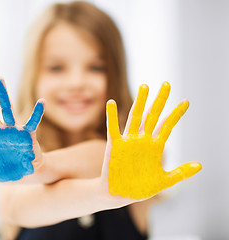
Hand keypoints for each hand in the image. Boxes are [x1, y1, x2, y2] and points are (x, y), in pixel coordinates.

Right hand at [103, 82, 201, 199]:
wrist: (119, 195)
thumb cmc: (140, 188)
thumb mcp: (164, 181)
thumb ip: (181, 173)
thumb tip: (200, 165)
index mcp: (154, 147)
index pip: (167, 125)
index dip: (176, 113)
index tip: (186, 101)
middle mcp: (142, 140)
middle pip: (153, 115)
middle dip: (160, 100)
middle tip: (166, 84)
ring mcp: (128, 141)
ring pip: (135, 117)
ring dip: (140, 102)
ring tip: (145, 87)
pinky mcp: (114, 146)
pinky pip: (113, 128)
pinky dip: (111, 116)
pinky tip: (112, 102)